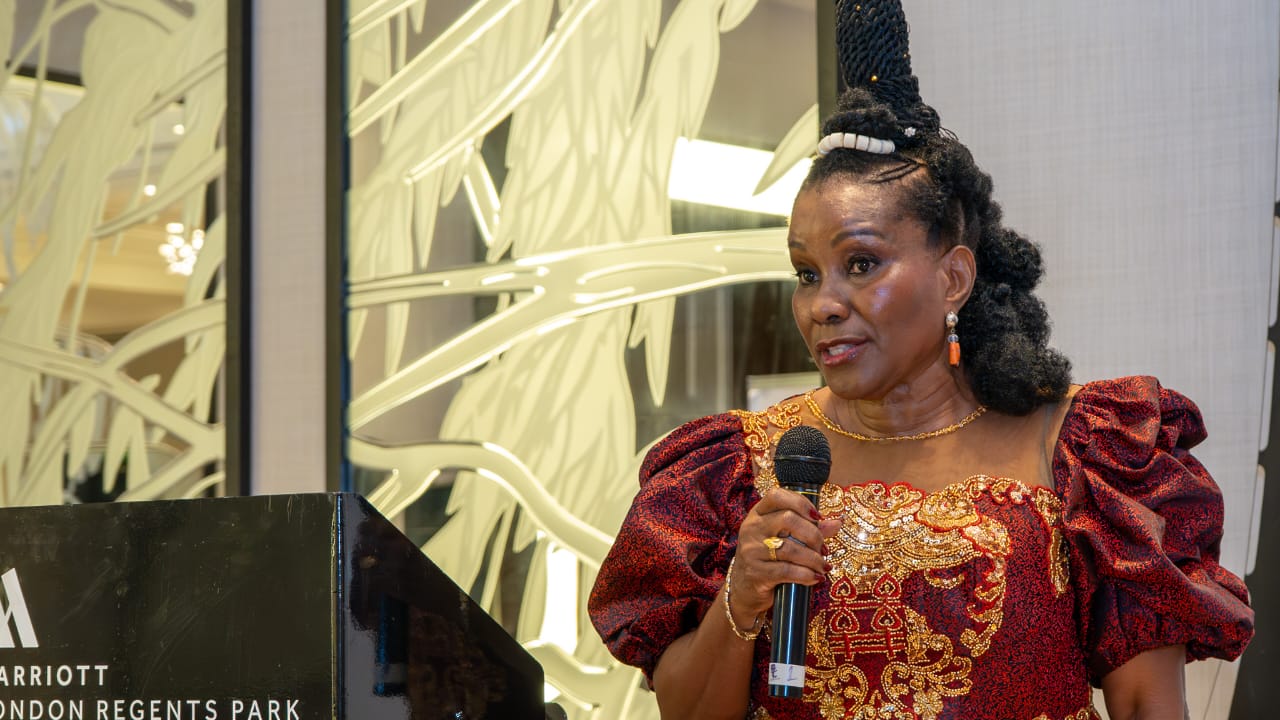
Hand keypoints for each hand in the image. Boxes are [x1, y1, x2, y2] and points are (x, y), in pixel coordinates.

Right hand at [727, 488, 840, 626]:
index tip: (817, 517)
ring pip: (790, 548)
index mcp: (758, 514)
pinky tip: (816, 578)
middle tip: (823, 548)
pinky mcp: (755, 573)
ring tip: (823, 566)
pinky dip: (806, 575)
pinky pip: (786, 571)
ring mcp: (751, 550)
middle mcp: (752, 528)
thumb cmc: (768, 559)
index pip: (776, 496)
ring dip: (814, 559)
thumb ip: (809, 529)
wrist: (744, 588)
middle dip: (813, 534)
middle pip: (787, 519)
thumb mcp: (784, 539)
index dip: (800, 502)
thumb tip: (837, 522)